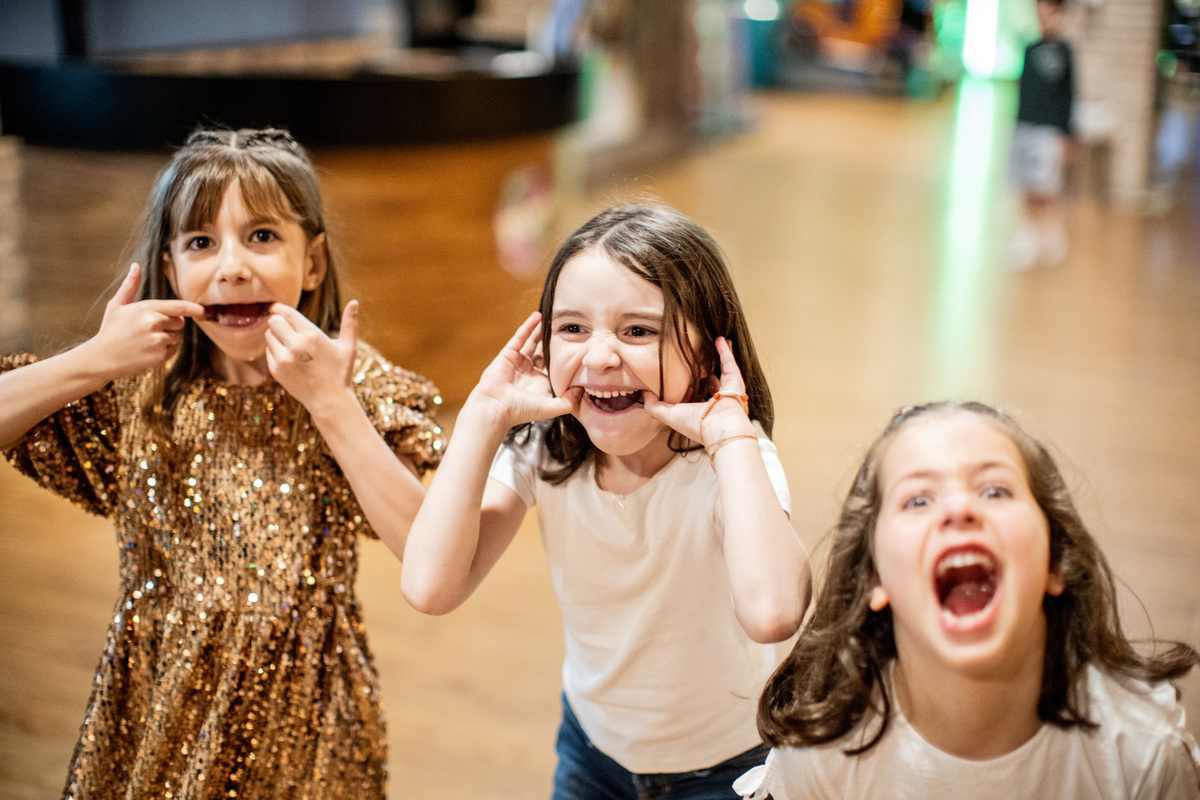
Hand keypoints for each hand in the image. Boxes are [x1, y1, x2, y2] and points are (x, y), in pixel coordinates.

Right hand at [86, 263, 204, 378]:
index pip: (179, 307)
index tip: (203, 311)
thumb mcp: (117, 305)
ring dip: (167, 338)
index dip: (194, 309)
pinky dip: (165, 351)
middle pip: (180, 322)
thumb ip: (130, 286)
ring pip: (177, 337)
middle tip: (149, 329)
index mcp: (146, 308)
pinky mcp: (159, 356)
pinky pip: (173, 350)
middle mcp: (154, 323)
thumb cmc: (110, 330)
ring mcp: (158, 340)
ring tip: (146, 341)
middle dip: (170, 324)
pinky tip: (148, 351)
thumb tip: (135, 265)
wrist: (101, 358)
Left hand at [266, 300, 356, 412]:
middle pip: (273, 321)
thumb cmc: (341, 373)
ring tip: (289, 342)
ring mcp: (284, 359)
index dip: (279, 308)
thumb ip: (349, 323)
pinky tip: (289, 356)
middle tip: (284, 325)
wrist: (329, 401)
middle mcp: (295, 345)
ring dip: (276, 335)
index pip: (286, 313)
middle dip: (277, 321)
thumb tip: (354, 302)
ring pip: (268, 335)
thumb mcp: (348, 347)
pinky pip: (268, 351)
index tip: (277, 308)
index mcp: (312, 336)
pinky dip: (275, 350)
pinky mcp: (276, 370)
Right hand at [471, 311, 577, 426]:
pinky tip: (537, 316)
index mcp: (540, 384)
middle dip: (554, 342)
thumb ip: (569, 402)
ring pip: (533, 343)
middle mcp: (529, 372)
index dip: (565, 358)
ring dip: (541, 331)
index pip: (555, 368)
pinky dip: (528, 326)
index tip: (579, 347)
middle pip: (544, 352)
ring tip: (553, 319)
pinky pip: (520, 337)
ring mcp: (518, 362)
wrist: (496, 407)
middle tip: (567, 329)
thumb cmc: (522, 410)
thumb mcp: (551, 408)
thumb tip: (582, 390)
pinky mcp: (508, 354)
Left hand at [644, 337, 750, 444]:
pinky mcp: (735, 380)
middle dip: (701, 369)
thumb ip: (653, 405)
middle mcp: (714, 400)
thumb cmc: (695, 423)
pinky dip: (724, 350)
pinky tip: (720, 339)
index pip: (693, 395)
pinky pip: (729, 362)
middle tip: (694, 355)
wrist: (719, 426)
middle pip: (707, 380)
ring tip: (710, 342)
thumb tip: (644, 393)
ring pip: (720, 369)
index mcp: (699, 410)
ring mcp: (726, 390)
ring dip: (716, 356)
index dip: (685, 386)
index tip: (676, 376)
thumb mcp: (667, 415)